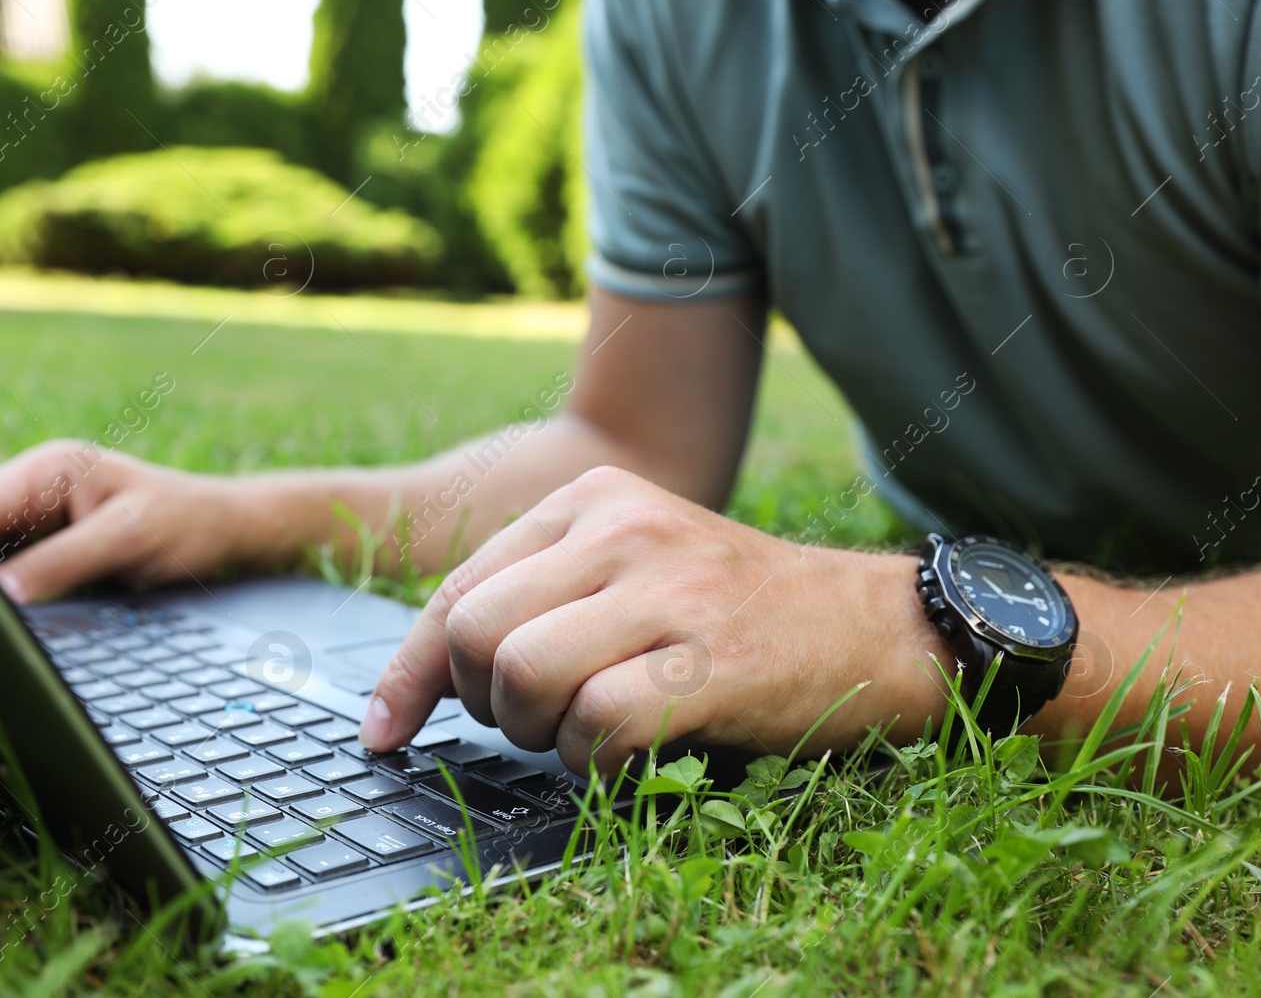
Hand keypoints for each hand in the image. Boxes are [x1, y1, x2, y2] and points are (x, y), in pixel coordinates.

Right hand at [0, 439, 248, 601]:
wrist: (229, 533)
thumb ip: (61, 561)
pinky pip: (11, 575)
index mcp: (46, 468)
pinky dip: (5, 598)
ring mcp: (41, 522)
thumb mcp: (125, 539)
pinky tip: (5, 621)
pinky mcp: (52, 552)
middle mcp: (35, 490)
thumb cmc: (189, 522)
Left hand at [358, 466, 952, 774]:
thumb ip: (542, 595)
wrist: (875, 627)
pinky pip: (595, 724)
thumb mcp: (632, 569)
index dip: (411, 671)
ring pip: (521, 673)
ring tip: (587, 732)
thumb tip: (423, 677)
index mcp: (591, 497)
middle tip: (532, 721)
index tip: (385, 729)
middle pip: (475, 630)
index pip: (458, 587)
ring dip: (537, 733)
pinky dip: (594, 762)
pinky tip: (629, 754)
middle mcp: (622, 526)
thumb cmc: (732, 614)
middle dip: (480, 702)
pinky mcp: (710, 657)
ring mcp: (668, 586)